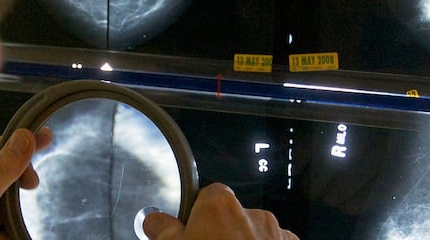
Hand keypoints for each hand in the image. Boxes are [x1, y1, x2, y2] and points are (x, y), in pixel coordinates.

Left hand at [0, 127, 51, 238]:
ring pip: (9, 199)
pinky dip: (8, 230)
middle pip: (4, 171)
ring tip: (1, 228)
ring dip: (11, 213)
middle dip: (19, 181)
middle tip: (33, 184)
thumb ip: (3, 167)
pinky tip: (0, 238)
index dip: (19, 143)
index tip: (46, 137)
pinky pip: (8, 222)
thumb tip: (26, 136)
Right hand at [144, 182, 298, 239]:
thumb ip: (165, 231)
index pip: (207, 196)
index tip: (189, 234)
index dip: (197, 216)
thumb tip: (154, 221)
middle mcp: (252, 213)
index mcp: (220, 206)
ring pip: (254, 233)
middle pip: (232, 217)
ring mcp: (275, 232)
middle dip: (220, 234)